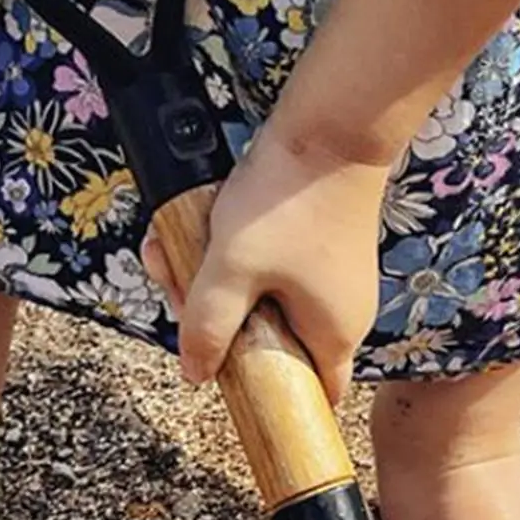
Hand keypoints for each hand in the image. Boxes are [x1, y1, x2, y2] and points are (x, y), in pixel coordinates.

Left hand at [142, 125, 388, 405]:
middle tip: (179, 287)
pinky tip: (205, 224)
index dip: (267, 394)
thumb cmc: (287, 202)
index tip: (225, 373)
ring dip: (215, 279)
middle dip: (216, 320)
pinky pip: (270, 265)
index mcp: (334, 334)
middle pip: (272, 342)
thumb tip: (196, 375)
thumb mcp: (232, 269)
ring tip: (176, 248)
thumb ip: (208, 326)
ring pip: (262, 297)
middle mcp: (343, 312)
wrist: (332, 125)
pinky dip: (235, 252)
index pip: (311, 393)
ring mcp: (333, 276)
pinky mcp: (321, 243)